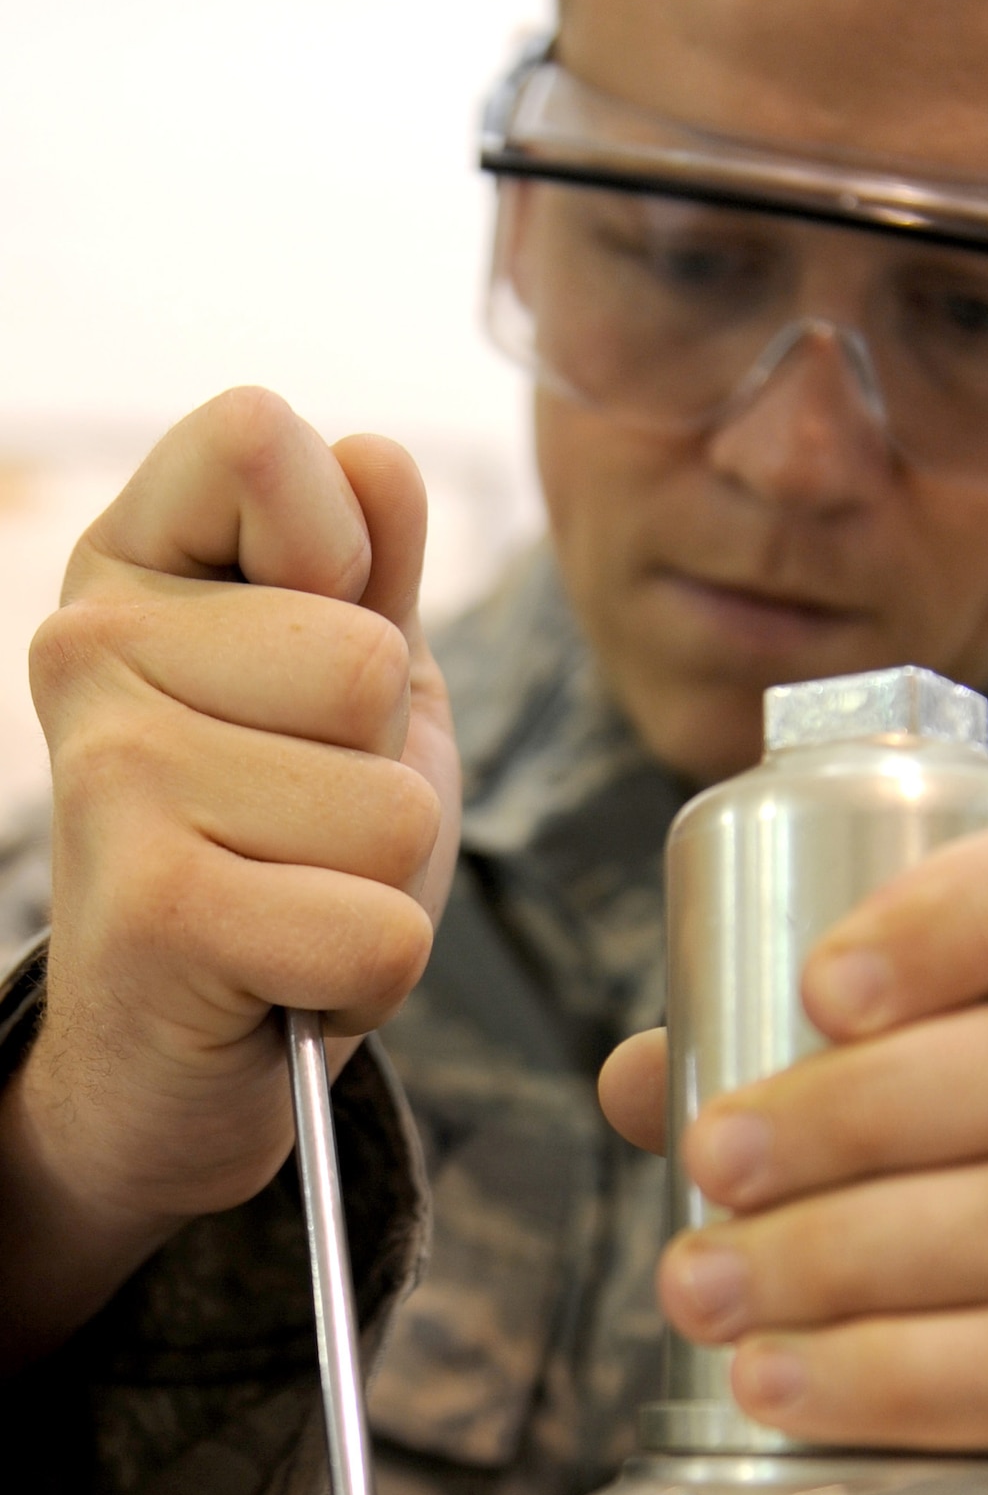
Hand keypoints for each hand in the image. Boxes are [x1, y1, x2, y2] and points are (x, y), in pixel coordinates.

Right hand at [0, 389, 458, 1360]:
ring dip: (378, 885)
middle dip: (381, 770)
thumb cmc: (270, 858)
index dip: (344, 559)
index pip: (263, 440)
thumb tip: (378, 458)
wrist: (170, 1054)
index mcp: (133, 570)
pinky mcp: (158, 912)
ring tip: (290, 902)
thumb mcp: (337, 697)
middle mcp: (90, 650)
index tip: (301, 674)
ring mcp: (111, 777)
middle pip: (369, 664)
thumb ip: (367, 576)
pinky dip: (370, 975)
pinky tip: (289, 975)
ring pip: (390, 810)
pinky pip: (381, 929)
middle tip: (300, 831)